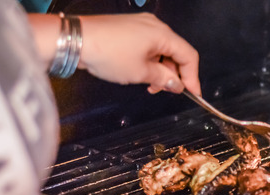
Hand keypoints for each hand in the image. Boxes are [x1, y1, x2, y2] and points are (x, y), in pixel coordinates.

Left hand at [78, 13, 200, 95]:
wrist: (76, 40)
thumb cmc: (107, 53)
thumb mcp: (141, 73)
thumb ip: (164, 79)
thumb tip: (177, 84)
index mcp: (162, 34)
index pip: (188, 55)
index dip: (193, 76)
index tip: (193, 93)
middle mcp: (154, 26)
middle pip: (176, 52)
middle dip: (174, 74)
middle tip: (166, 91)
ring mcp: (141, 26)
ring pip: (161, 50)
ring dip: (160, 70)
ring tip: (150, 85)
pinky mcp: (129, 30)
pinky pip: (148, 46)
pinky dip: (149, 62)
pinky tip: (140, 74)